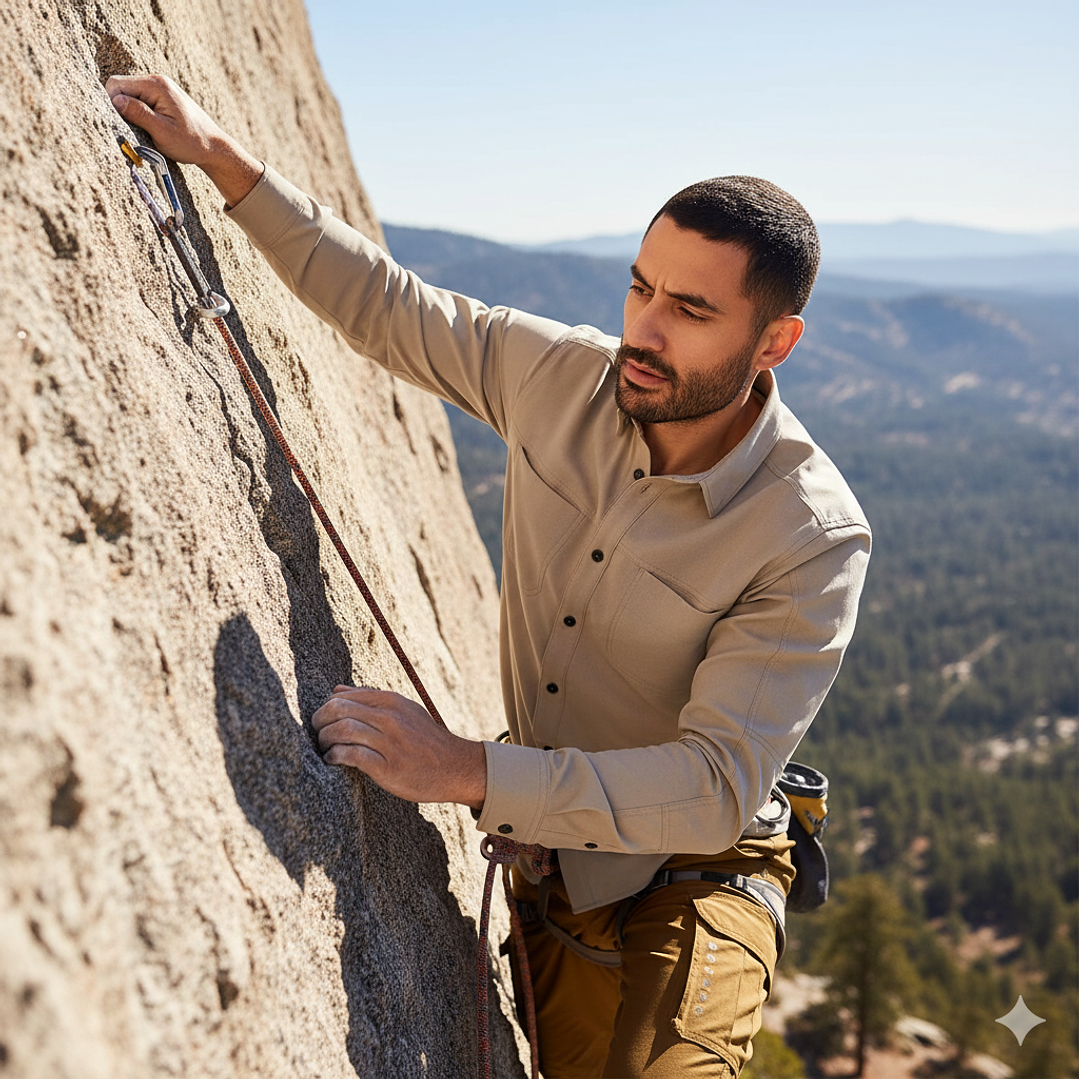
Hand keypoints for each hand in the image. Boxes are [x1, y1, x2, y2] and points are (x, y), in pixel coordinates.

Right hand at [106, 74, 263, 206]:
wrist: (215, 147)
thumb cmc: (191, 142)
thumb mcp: (162, 131)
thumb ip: (138, 114)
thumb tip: (115, 101)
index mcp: (156, 85)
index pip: (116, 84)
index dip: (111, 103)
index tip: (117, 123)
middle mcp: (157, 81)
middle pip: (121, 87)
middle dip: (119, 107)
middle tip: (129, 129)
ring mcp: (161, 88)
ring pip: (130, 94)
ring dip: (129, 111)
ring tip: (142, 130)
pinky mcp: (163, 98)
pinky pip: (141, 100)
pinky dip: (139, 113)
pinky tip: (147, 126)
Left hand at [312, 686, 487, 810]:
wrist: (454, 766)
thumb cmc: (425, 739)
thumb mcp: (404, 710)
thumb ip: (370, 699)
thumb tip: (336, 690)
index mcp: (391, 701)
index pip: (343, 696)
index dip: (325, 708)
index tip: (323, 721)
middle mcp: (389, 718)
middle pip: (338, 710)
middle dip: (319, 722)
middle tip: (317, 734)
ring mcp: (388, 742)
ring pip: (341, 730)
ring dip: (325, 740)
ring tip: (325, 748)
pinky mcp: (387, 766)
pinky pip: (351, 755)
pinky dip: (335, 756)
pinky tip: (333, 760)